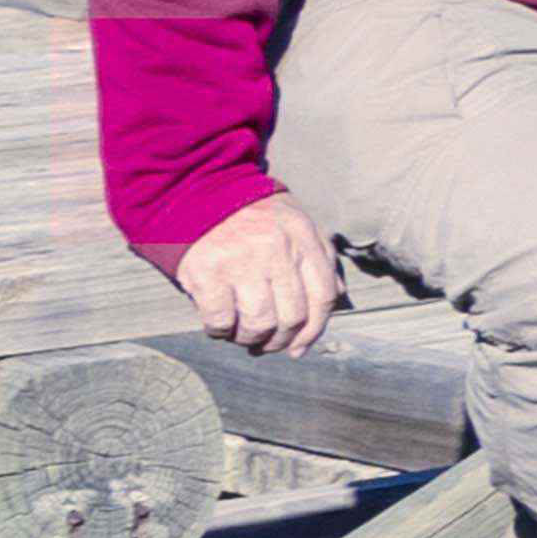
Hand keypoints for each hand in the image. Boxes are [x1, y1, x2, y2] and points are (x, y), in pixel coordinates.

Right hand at [174, 195, 345, 355]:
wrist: (199, 190)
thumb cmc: (252, 214)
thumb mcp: (295, 222)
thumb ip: (319, 254)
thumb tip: (337, 294)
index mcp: (302, 237)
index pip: (323, 295)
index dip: (314, 330)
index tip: (300, 347)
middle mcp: (276, 249)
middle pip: (293, 316)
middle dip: (281, 340)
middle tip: (268, 344)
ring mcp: (241, 261)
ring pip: (259, 324)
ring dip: (251, 340)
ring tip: (244, 335)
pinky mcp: (207, 273)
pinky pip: (221, 321)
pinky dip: (221, 332)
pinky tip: (220, 326)